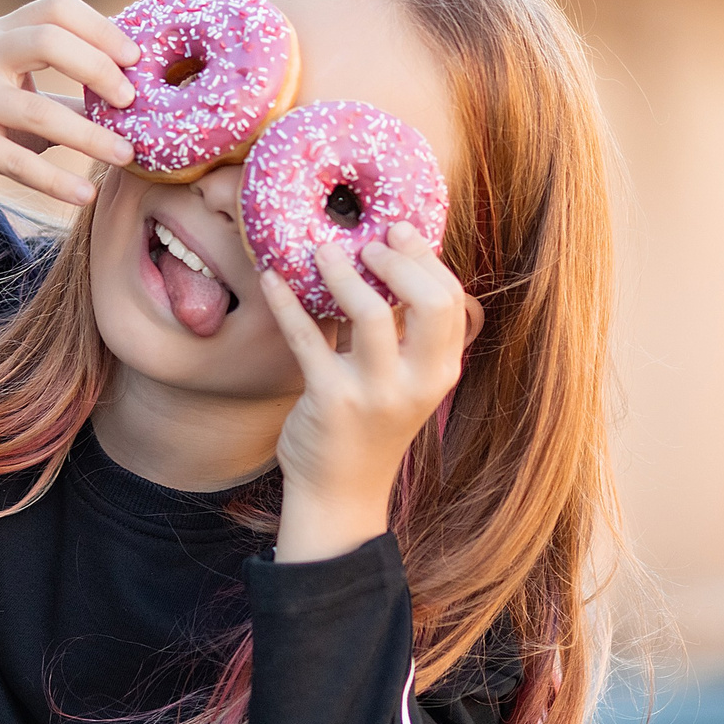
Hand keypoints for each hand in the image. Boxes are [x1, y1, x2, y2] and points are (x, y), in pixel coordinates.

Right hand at [0, 0, 139, 211]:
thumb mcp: (24, 97)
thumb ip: (71, 91)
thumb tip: (140, 98)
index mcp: (0, 34)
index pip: (56, 8)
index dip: (101, 29)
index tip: (136, 60)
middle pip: (47, 41)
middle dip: (98, 70)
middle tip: (132, 103)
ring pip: (37, 109)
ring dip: (90, 137)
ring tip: (126, 157)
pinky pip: (15, 160)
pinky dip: (56, 180)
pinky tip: (85, 195)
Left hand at [256, 222, 483, 563]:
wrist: (340, 491)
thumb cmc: (371, 422)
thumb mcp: (405, 379)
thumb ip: (405, 331)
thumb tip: (387, 258)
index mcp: (442, 370)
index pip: (452, 299)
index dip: (425, 258)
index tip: (397, 232)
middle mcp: (418, 382)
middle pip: (429, 301)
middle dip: (398, 260)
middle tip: (365, 243)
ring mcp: (375, 393)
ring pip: (371, 314)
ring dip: (343, 273)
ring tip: (322, 251)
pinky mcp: (329, 401)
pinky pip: (307, 338)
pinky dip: (286, 303)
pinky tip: (272, 279)